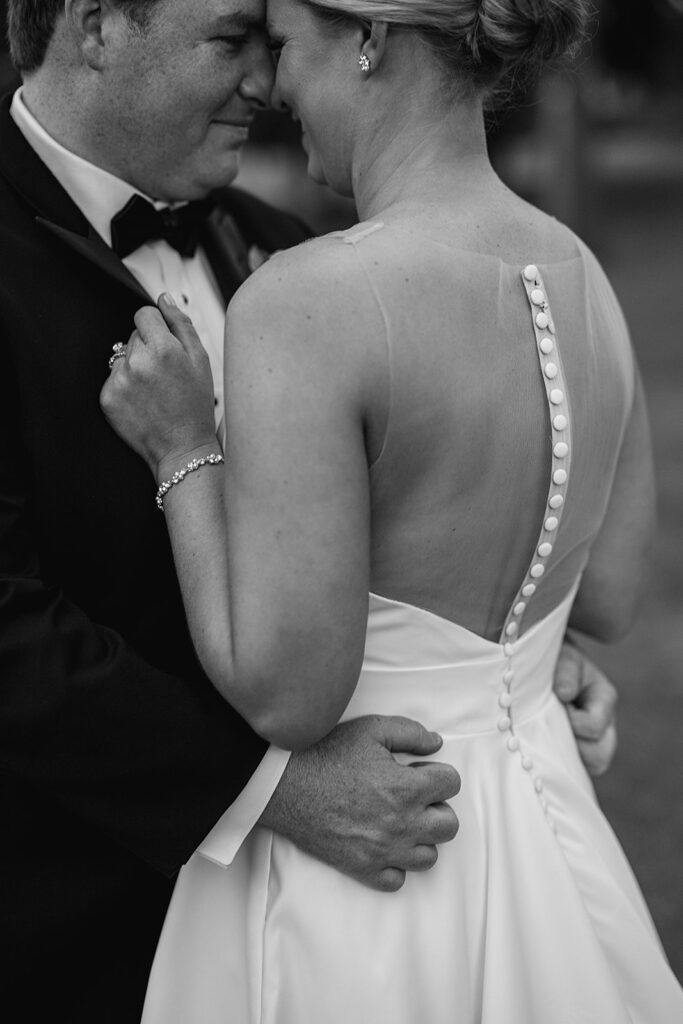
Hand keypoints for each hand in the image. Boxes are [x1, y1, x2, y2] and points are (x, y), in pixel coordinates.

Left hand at [100, 295, 216, 476]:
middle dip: (148, 348)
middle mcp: (137, 362)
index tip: (165, 345)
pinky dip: (126, 386)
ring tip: (154, 390)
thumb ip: (181, 324)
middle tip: (165, 375)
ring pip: (122, 357)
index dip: (157, 327)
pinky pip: (113, 378)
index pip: (144, 314)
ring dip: (135, 367)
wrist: (182, 448)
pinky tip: (143, 402)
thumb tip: (164, 298)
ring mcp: (119, 381)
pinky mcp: (107, 398)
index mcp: (162, 349)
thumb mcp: (201, 361)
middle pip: (133, 335)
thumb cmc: (195, 406)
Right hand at [259, 715, 460, 891]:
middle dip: (437, 806)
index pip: (452, 784)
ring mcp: (383, 850)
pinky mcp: (363, 868)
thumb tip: (436, 743)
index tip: (419, 771)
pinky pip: (397, 879)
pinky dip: (396, 864)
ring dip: (421, 837)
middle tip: (413, 795)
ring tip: (400, 819)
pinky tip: (384, 843)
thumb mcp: (371, 729)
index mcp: (407, 788)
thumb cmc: (326, 755)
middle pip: (449, 825)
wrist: (286, 785)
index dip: (438, 773)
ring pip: (429, 856)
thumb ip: (411, 732)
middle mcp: (402, 824)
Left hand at [553, 642, 617, 775]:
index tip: (554, 705)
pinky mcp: (572, 751)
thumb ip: (566, 672)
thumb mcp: (563, 656)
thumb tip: (565, 694)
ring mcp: (589, 740)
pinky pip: (567, 770)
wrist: (540, 661)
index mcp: (604, 698)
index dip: (571, 722)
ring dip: (563, 756)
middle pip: (599, 757)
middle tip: (548, 728)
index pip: (593, 726)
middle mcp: (603, 723)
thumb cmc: (554, 656)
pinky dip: (554, 763)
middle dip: (572, 747)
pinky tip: (538, 747)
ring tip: (544, 736)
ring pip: (584, 768)